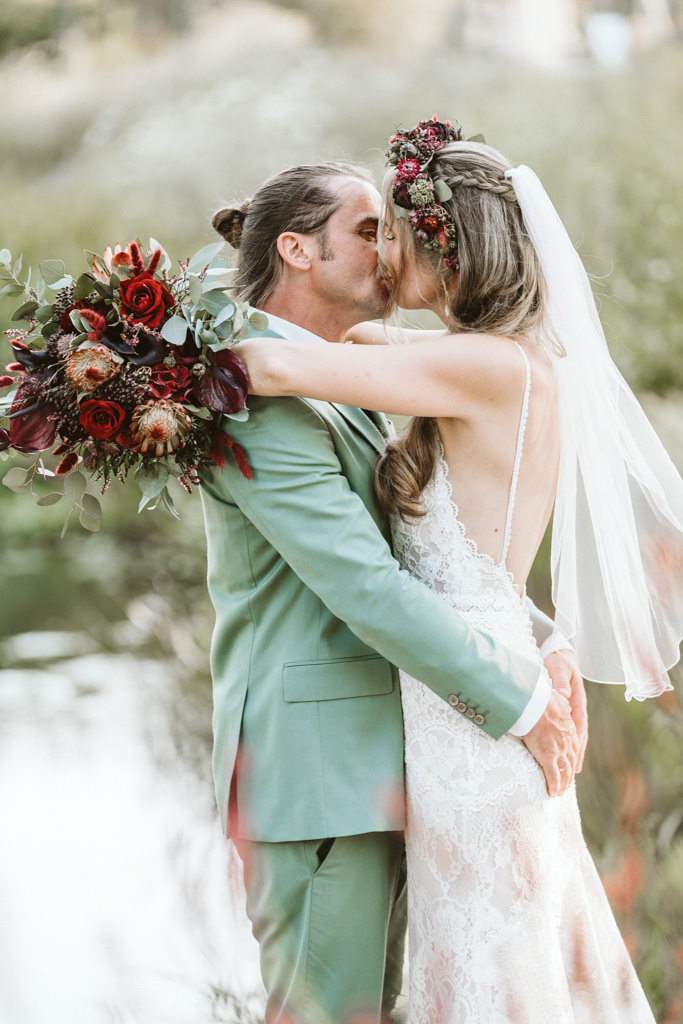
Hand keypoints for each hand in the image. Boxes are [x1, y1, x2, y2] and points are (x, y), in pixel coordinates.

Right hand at [522, 689, 577, 796]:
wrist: (535, 704)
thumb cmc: (541, 698)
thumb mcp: (556, 696)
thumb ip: (561, 700)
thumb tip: (563, 694)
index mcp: (569, 728)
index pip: (574, 746)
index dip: (572, 757)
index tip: (570, 763)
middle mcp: (567, 742)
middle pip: (571, 762)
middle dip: (569, 774)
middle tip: (566, 782)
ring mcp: (559, 751)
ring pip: (565, 772)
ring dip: (564, 784)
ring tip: (560, 792)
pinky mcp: (548, 757)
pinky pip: (553, 776)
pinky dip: (554, 786)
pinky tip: (552, 793)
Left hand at [544, 649, 587, 772]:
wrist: (559, 652)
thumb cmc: (558, 659)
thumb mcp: (558, 668)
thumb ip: (560, 681)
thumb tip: (563, 696)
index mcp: (577, 700)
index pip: (579, 725)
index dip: (577, 743)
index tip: (575, 757)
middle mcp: (577, 707)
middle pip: (579, 735)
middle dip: (576, 755)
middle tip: (573, 774)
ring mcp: (572, 709)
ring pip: (575, 735)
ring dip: (573, 753)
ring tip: (571, 772)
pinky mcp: (565, 710)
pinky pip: (567, 730)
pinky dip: (567, 744)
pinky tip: (565, 754)